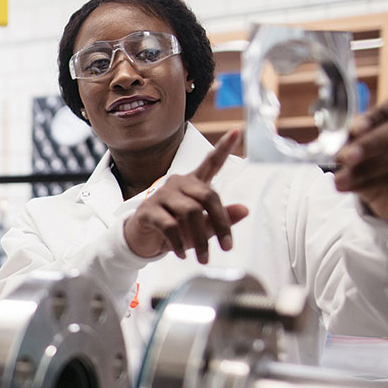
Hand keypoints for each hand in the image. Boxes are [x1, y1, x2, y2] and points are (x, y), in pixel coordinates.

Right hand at [123, 129, 249, 263]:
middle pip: (208, 196)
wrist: (143, 240)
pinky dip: (179, 243)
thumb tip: (244, 209)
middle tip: (226, 247)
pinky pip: (170, 225)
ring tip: (203, 257)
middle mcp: (178, 184)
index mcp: (193, 183)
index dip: (224, 146)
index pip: (211, 162)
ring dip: (200, 239)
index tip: (237, 130)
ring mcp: (161, 195)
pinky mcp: (148, 210)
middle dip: (221, 223)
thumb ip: (222, 218)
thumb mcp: (202, 226)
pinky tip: (182, 253)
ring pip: (190, 213)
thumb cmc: (175, 229)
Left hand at [334, 94, 387, 217]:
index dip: (376, 115)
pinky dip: (374, 183)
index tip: (355, 128)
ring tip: (342, 178)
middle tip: (344, 157)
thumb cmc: (375, 157)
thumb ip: (353, 137)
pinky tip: (355, 186)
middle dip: (369, 143)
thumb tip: (338, 141)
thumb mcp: (361, 142)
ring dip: (367, 168)